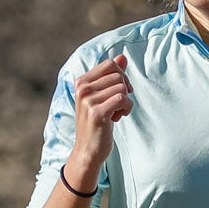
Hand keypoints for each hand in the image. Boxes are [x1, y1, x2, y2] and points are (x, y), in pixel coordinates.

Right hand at [67, 55, 133, 178]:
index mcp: (81, 82)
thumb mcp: (103, 96)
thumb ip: (111, 76)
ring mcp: (88, 100)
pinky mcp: (97, 113)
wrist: (88, 150)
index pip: (110, 64)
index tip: (121, 91)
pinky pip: (122, 99)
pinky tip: (118, 117)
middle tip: (118, 105)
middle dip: (125, 90)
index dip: (122, 76)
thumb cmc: (97, 122)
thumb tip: (122, 57)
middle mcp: (82, 89)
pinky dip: (126, 108)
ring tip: (116, 113)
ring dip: (125, 101)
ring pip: (122, 87)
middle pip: (118, 76)